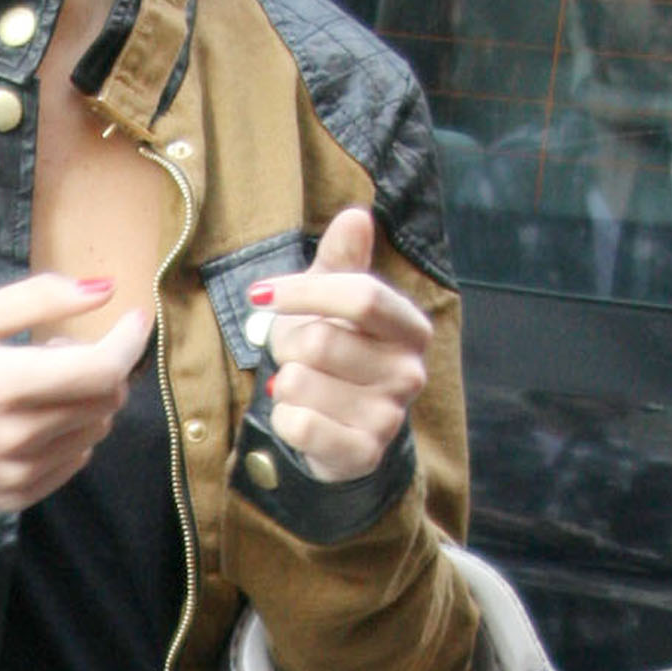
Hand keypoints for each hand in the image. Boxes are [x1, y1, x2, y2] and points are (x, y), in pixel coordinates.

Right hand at [0, 274, 153, 510]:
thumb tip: (105, 290)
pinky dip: (69, 434)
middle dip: (101, 367)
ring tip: (39, 385)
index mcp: (2, 384)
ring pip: (95, 431)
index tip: (134, 319)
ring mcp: (18, 473)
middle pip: (105, 400)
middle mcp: (16, 436)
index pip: (100, 370)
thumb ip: (38, 298)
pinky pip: (74, 462)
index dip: (128, 342)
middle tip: (59, 350)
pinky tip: (33, 419)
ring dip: (85, 401)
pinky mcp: (17, 496)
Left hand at [252, 207, 429, 484]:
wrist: (339, 432)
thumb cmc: (333, 354)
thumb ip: (343, 259)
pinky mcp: (362, 454)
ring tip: (301, 387)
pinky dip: (283, 418)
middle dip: (286, 345)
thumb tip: (356, 216)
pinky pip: (298, 424)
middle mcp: (409, 373)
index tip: (261, 295)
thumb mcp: (334, 302)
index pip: (362, 296)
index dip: (304, 291)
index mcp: (410, 328)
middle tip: (292, 356)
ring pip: (301, 382)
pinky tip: (300, 417)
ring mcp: (389, 417)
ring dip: (284, 382)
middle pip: (321, 341)